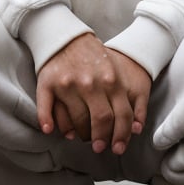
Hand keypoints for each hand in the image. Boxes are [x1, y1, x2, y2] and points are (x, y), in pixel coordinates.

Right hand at [36, 34, 150, 155]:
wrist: (66, 36)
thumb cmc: (95, 58)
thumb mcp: (119, 73)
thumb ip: (132, 100)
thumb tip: (137, 129)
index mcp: (112, 81)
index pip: (121, 116)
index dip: (121, 136)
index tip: (117, 148)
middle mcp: (91, 83)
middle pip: (101, 120)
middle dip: (101, 139)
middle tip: (98, 147)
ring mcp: (68, 84)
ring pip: (76, 120)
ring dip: (79, 134)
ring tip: (80, 136)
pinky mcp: (48, 82)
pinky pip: (46, 107)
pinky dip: (47, 121)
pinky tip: (49, 130)